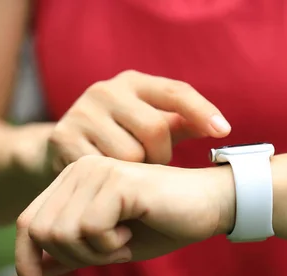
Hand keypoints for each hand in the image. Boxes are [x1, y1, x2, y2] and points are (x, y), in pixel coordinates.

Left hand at [15, 155, 235, 275]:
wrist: (209, 206)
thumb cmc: (162, 225)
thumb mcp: (109, 247)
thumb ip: (72, 254)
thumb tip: (34, 273)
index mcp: (74, 179)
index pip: (28, 222)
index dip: (24, 260)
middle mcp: (80, 169)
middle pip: (40, 231)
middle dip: (72, 258)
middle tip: (110, 253)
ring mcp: (96, 172)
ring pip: (62, 232)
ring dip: (94, 252)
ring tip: (124, 240)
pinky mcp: (117, 182)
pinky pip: (90, 229)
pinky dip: (110, 244)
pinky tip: (132, 231)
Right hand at [18, 70, 230, 175]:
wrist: (62, 150)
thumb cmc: (121, 138)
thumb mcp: (151, 127)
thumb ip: (182, 124)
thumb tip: (221, 127)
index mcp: (133, 82)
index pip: (175, 91)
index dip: (202, 110)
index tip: (224, 131)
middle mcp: (105, 90)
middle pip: (154, 129)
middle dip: (160, 155)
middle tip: (153, 164)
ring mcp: (81, 112)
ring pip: (130, 155)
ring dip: (137, 172)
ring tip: (130, 172)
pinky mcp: (63, 137)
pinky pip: (103, 169)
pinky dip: (113, 181)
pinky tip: (110, 181)